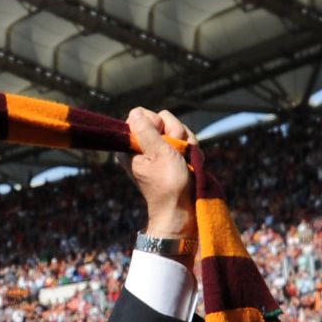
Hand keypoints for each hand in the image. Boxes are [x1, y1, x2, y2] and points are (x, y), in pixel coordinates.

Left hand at [124, 107, 195, 238]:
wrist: (183, 208)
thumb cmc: (168, 185)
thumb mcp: (157, 153)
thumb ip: (146, 131)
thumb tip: (134, 113)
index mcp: (131, 145)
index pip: (141, 114)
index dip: (156, 123)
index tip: (161, 139)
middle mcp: (143, 145)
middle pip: (162, 119)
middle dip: (174, 134)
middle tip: (175, 154)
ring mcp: (160, 150)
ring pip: (177, 128)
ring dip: (185, 143)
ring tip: (183, 161)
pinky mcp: (173, 155)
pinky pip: (185, 140)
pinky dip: (191, 150)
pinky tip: (190, 163)